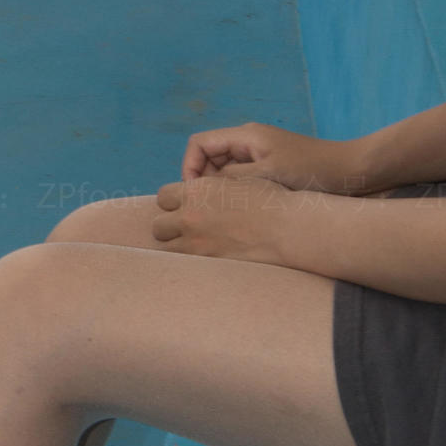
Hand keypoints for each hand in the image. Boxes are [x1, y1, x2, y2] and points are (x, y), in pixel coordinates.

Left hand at [151, 173, 300, 261]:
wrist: (286, 228)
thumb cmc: (268, 201)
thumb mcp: (236, 181)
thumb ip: (210, 186)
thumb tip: (197, 190)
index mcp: (197, 191)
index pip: (163, 197)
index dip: (174, 202)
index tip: (184, 206)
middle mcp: (190, 217)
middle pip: (158, 225)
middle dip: (170, 226)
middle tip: (188, 228)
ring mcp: (196, 244)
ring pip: (166, 248)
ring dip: (177, 245)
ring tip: (194, 245)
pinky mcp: (206, 264)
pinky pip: (184, 264)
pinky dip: (189, 261)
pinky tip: (203, 257)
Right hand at [179, 121, 365, 192]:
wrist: (350, 171)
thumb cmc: (313, 171)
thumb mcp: (268, 176)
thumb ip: (232, 179)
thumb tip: (204, 187)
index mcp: (246, 135)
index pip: (199, 143)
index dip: (189, 167)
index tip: (195, 194)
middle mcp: (249, 140)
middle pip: (208, 156)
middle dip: (202, 181)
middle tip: (208, 208)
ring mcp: (259, 153)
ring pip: (223, 169)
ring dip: (219, 188)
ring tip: (225, 212)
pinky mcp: (269, 166)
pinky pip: (240, 177)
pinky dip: (235, 191)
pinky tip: (243, 210)